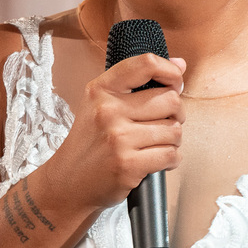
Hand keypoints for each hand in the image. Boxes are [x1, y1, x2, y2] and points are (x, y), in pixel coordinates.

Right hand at [42, 53, 185, 213]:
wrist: (68, 183)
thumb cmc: (90, 143)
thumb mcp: (100, 105)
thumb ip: (137, 83)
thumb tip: (180, 64)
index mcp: (101, 90)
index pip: (146, 64)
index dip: (170, 71)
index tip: (175, 82)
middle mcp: (108, 110)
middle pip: (170, 100)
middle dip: (176, 113)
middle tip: (164, 123)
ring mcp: (118, 138)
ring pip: (174, 130)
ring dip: (172, 140)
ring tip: (156, 144)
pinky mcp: (128, 164)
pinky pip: (171, 155)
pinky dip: (171, 159)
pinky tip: (156, 160)